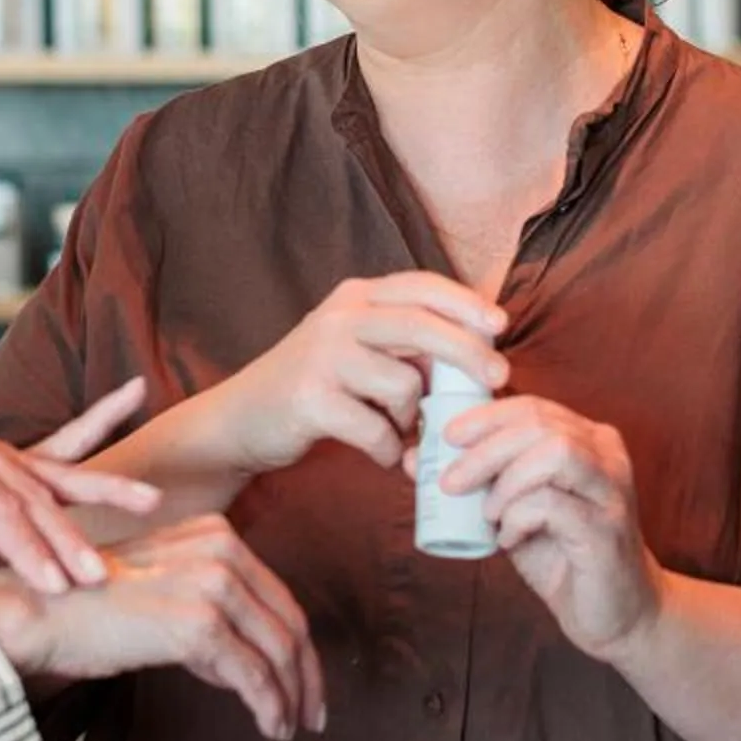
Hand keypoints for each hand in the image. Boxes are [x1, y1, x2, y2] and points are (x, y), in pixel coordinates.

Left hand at [0, 378, 158, 594]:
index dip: (25, 545)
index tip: (54, 584)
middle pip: (33, 500)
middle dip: (68, 539)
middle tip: (98, 578)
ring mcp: (0, 455)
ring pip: (60, 477)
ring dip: (107, 490)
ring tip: (151, 500)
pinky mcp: (15, 464)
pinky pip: (65, 444)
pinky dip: (101, 419)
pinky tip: (133, 394)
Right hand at [0, 516, 327, 740]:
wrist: (40, 612)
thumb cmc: (91, 609)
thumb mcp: (164, 588)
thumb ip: (211, 610)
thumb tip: (249, 663)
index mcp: (217, 533)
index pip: (279, 596)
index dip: (300, 646)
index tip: (307, 683)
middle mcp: (222, 549)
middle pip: (288, 623)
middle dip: (307, 676)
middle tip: (313, 715)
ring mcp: (212, 584)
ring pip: (278, 653)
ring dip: (291, 698)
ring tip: (291, 728)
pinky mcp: (199, 625)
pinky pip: (253, 676)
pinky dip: (270, 707)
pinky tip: (271, 729)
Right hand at [197, 273, 506, 475]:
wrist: (240, 420)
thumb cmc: (314, 386)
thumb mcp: (355, 348)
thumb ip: (404, 345)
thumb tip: (475, 358)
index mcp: (355, 298)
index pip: (420, 287)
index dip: (465, 302)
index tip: (500, 325)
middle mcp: (338, 319)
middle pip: (421, 326)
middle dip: (468, 352)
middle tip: (498, 378)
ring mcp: (322, 357)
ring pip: (404, 384)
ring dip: (414, 418)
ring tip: (400, 431)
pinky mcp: (311, 399)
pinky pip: (376, 429)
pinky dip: (389, 449)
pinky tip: (381, 453)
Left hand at [433, 396, 664, 660]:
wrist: (616, 613)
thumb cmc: (563, 556)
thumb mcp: (514, 512)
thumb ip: (476, 483)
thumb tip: (413, 458)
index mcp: (586, 439)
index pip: (532, 406)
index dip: (484, 416)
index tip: (446, 437)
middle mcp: (605, 454)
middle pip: (539, 423)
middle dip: (484, 448)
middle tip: (449, 482)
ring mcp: (610, 489)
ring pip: (553, 451)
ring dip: (505, 480)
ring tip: (487, 513)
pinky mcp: (607, 527)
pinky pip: (553, 503)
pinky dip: (518, 516)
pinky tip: (508, 538)